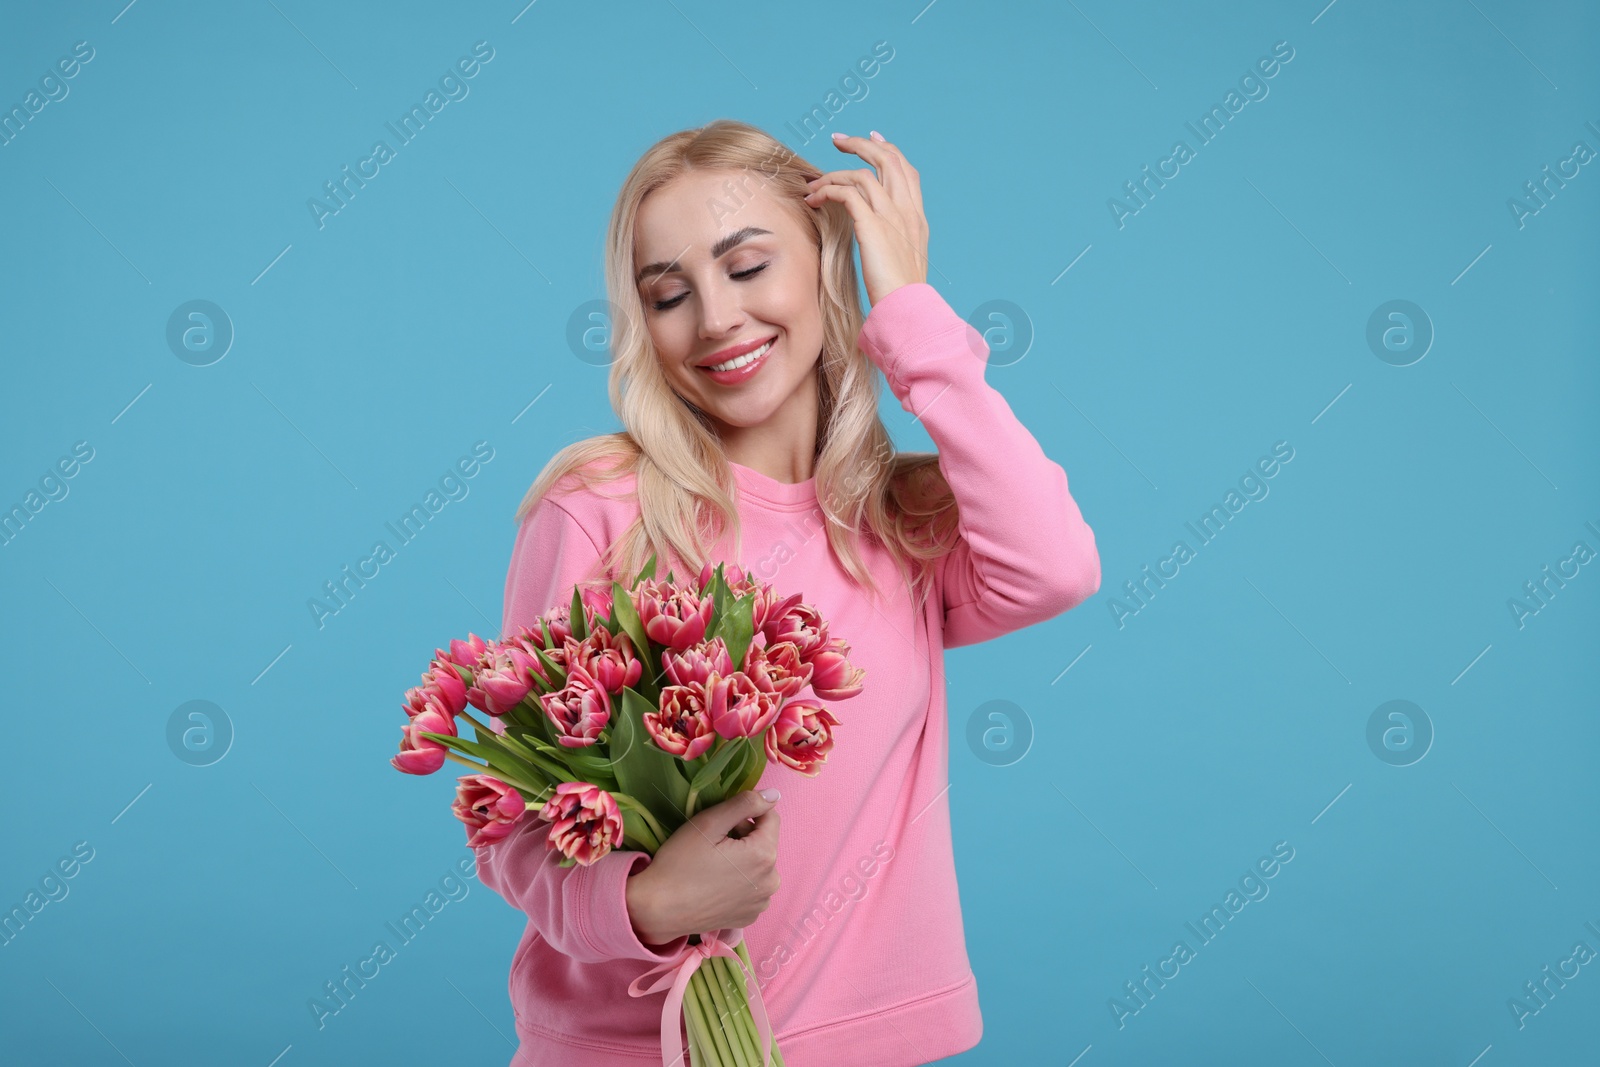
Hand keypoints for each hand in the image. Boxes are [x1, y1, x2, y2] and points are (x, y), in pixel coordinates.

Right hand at [625, 789, 781, 944]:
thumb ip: (745, 803)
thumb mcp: (710, 822)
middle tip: (712, 844)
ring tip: (713, 865)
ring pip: (758, 866)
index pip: (770, 818)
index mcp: (765, 855)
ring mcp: (761, 903)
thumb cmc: (681, 862)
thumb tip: (773, 794)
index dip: (746, 814)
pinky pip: (751, 889)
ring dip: (743, 859)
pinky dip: (739, 882)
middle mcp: (770, 881)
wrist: (659, 909)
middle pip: (764, 843)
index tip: (722, 823)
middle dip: (744, 837)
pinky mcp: (749, 917)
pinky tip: (715, 885)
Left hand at [802, 130, 928, 306]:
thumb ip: (892, 241)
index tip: (872, 138)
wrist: (906, 307)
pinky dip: (828, 190)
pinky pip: (847, 193)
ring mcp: (891, 216)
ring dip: (833, 173)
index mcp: (916, 217)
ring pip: (862, 174)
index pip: (906, 170)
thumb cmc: (901, 293)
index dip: (889, 150)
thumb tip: (875, 235)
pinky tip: (815, 199)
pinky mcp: (872, 225)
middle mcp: (907, 210)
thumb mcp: (903, 261)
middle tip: (838, 139)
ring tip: (813, 183)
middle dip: (862, 144)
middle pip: (888, 159)